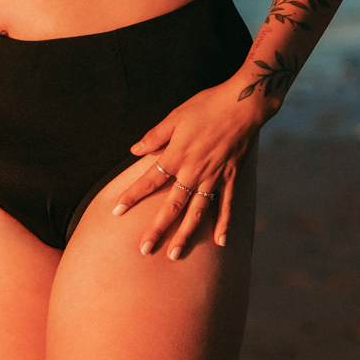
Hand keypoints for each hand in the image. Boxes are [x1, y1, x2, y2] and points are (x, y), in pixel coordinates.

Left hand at [112, 77, 262, 257]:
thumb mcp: (175, 116)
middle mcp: (194, 171)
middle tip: (145, 250)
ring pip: (197, 213)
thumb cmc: (206, 106)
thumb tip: (134, 150)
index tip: (117, 211)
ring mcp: (214, 178)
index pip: (149, 180)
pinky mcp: (231, 178)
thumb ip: (155, 136)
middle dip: (157, 229)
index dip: (132, 196)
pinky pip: (226, 206)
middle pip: (172, 206)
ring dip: (185, 235)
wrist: (242, 104)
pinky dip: (223, 225)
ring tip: (174, 254)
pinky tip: (219, 243)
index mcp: (177, 155)